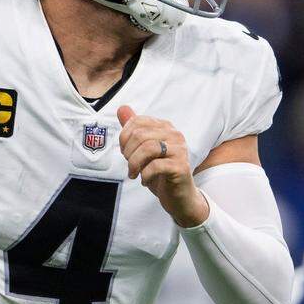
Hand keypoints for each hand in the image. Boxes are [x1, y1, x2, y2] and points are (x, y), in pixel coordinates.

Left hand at [117, 105, 207, 226]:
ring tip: (134, 173)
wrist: (179, 196)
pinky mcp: (181, 167)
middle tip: (130, 165)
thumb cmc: (160, 172)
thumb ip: (134, 129)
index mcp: (165, 127)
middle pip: (140, 135)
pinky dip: (145, 175)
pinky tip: (145, 181)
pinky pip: (156, 166)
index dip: (124, 137)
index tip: (125, 152)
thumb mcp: (143, 149)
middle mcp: (174, 135)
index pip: (137, 121)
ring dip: (134, 164)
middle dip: (128, 152)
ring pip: (147, 148)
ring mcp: (180, 150)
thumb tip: (122, 108)